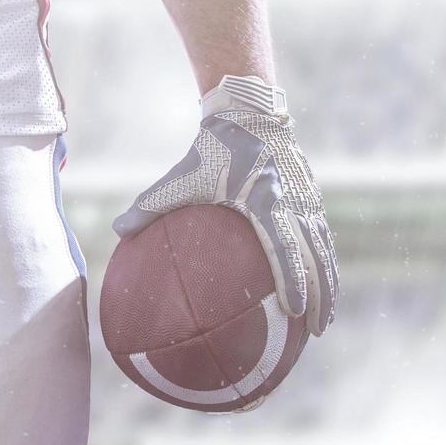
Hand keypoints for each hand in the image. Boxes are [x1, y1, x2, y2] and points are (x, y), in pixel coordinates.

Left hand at [112, 75, 337, 334]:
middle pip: (315, 257)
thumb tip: (117, 231)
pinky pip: (321, 237)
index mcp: (263, 201)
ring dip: (328, 284)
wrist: (248, 114)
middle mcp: (292, 202)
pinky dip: (325, 263)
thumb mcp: (180, 177)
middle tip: (318, 331)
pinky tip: (321, 287)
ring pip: (324, 249)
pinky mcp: (310, 197)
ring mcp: (306, 200)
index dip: (292, 281)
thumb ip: (150, 205)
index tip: (294, 311)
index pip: (284, 248)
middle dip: (320, 295)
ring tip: (326, 318)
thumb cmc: (211, 150)